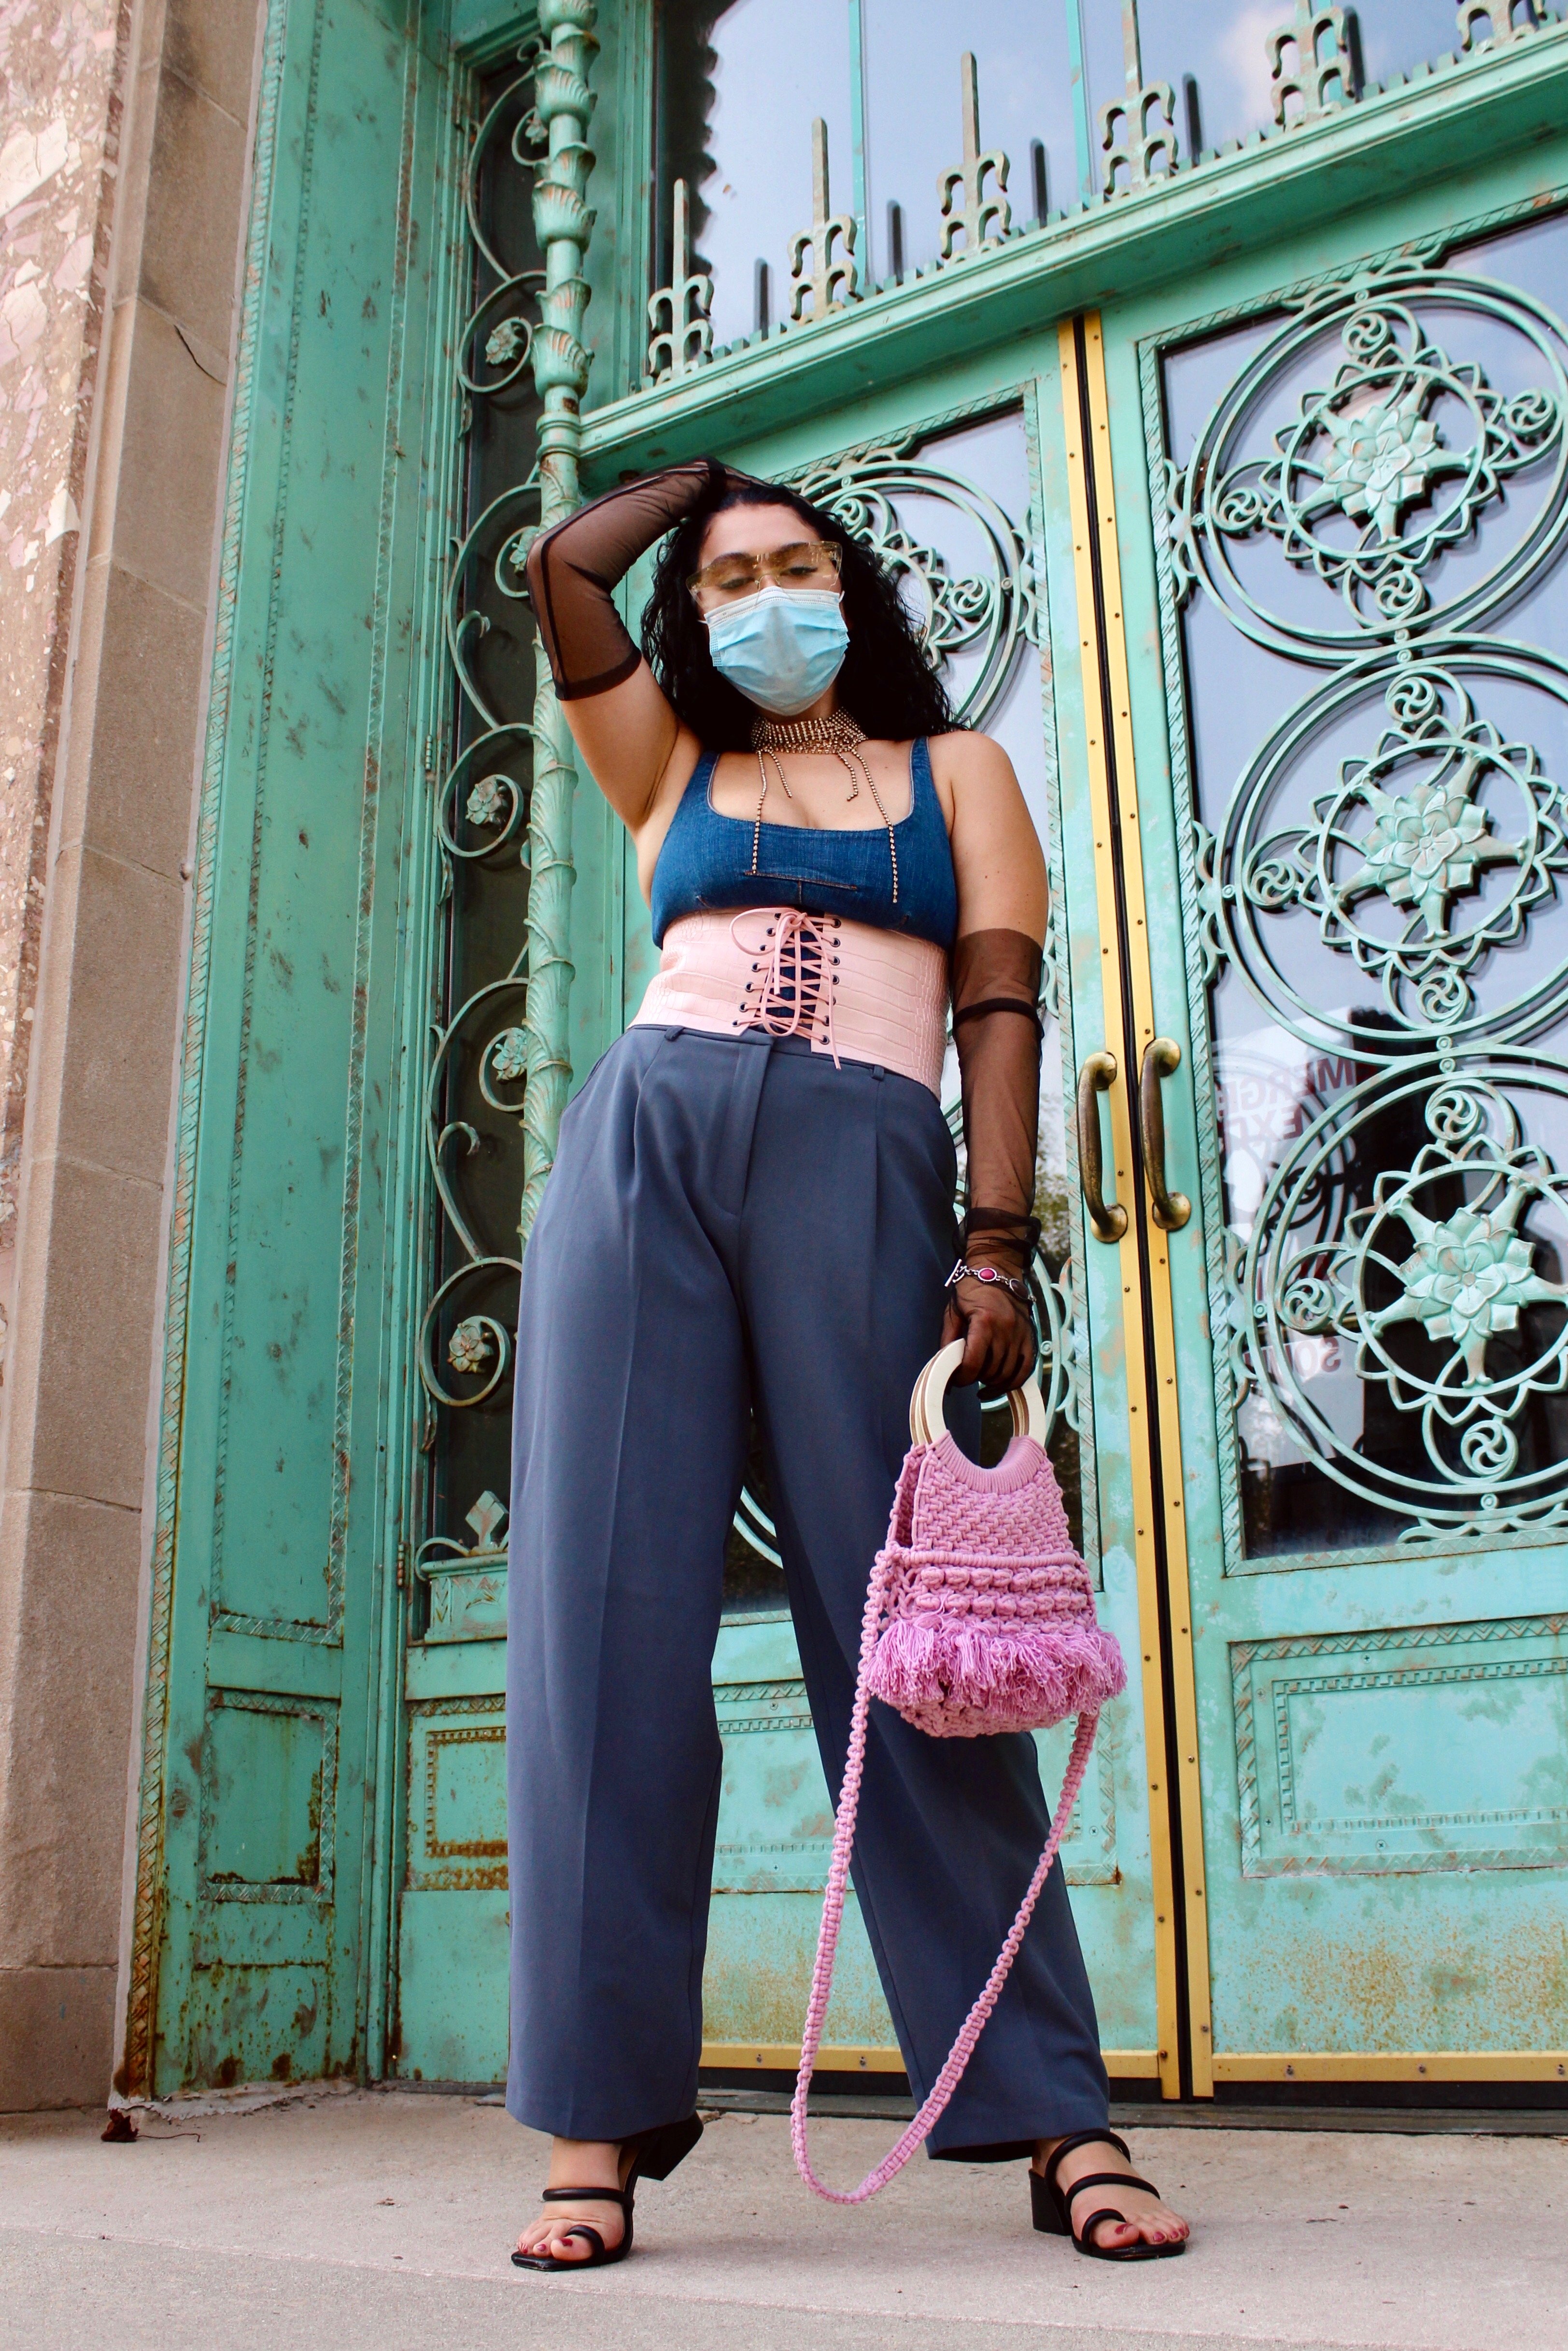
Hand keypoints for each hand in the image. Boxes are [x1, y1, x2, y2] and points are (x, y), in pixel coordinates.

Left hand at [941, 1273, 1036, 1394]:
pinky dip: (1013, 1381)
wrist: (997, 1269)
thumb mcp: (953, 1313)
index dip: (962, 1377)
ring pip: (1007, 1373)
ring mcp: (1020, 1334)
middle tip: (967, 1373)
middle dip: (976, 1377)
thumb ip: (948, 1342)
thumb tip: (943, 1371)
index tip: (956, 1378)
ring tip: (981, 1376)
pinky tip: (1000, 1383)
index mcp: (984, 1322)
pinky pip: (1026, 1368)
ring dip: (992, 1381)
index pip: (974, 1362)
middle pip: (991, 1370)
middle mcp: (1005, 1329)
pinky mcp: (1029, 1337)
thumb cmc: (971, 1290)